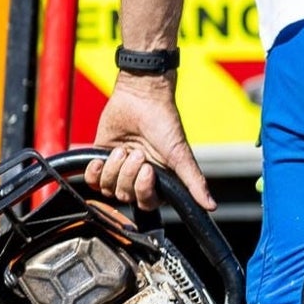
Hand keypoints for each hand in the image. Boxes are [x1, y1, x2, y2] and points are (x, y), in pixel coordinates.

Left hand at [86, 74, 215, 211]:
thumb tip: (211, 206)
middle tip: (136, 151)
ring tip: (122, 149)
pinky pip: (91, 180)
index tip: (148, 168)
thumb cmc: (164, 123)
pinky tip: (100, 158)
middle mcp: (138, 179)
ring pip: (107, 188)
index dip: (143, 189)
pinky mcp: (101, 159)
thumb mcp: (180, 154)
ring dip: (113, 167)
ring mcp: (119, 170)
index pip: (146, 203)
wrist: (140, 97)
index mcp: (158, 182)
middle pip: (125, 196)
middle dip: (128, 173)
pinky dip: (94, 171)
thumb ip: (193, 181)